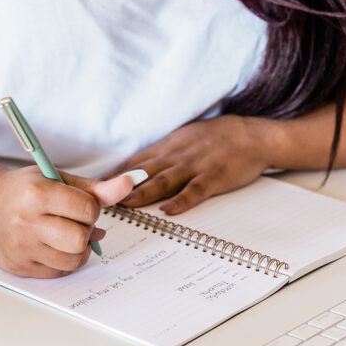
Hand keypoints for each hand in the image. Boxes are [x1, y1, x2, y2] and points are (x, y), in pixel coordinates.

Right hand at [0, 168, 134, 278]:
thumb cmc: (24, 189)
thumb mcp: (55, 178)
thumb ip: (94, 187)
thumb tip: (130, 184)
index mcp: (36, 193)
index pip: (87, 208)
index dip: (91, 207)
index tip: (79, 203)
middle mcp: (26, 222)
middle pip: (80, 239)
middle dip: (85, 230)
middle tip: (72, 220)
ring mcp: (21, 248)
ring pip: (73, 260)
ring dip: (76, 247)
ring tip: (62, 232)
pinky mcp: (20, 267)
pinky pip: (59, 272)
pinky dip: (63, 259)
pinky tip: (51, 244)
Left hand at [103, 115, 271, 215]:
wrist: (250, 135)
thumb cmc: (214, 138)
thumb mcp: (182, 139)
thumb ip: (159, 154)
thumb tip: (132, 168)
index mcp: (168, 146)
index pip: (135, 161)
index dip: (114, 174)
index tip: (94, 186)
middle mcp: (177, 155)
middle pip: (144, 172)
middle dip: (120, 185)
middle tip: (101, 198)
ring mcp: (195, 166)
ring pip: (164, 180)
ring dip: (143, 193)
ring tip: (125, 205)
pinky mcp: (214, 177)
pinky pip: (195, 190)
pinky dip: (181, 201)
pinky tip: (168, 211)